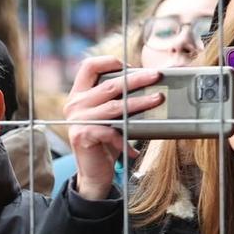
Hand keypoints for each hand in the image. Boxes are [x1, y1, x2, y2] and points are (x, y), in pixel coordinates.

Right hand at [62, 55, 164, 202]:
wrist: (93, 171)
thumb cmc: (106, 140)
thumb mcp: (110, 115)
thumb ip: (117, 99)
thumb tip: (149, 82)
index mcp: (79, 94)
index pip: (89, 66)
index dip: (110, 62)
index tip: (130, 66)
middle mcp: (75, 104)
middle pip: (110, 84)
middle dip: (137, 78)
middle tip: (156, 76)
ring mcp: (77, 119)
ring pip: (115, 106)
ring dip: (139, 102)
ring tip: (157, 100)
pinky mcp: (82, 135)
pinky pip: (111, 131)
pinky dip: (126, 139)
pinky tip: (134, 148)